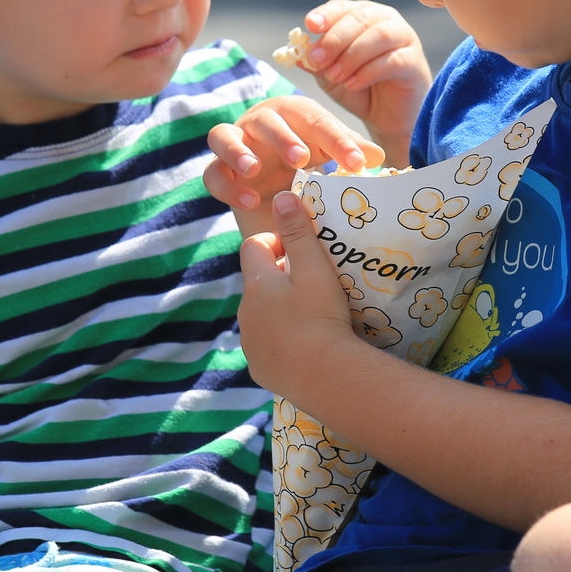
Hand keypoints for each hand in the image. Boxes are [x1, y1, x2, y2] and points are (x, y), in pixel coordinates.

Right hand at [207, 95, 382, 217]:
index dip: (336, 140)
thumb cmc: (308, 164)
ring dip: (237, 151)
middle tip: (302, 159)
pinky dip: (228, 187)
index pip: (314, 120)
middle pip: (266, 120)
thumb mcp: (330, 157)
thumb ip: (349, 153)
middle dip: (282, 138)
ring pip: (223, 135)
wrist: (277, 193)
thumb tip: (377, 157)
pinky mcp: (218, 171)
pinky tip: (250, 202)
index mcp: (293, 114)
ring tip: (254, 169)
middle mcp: (260, 123)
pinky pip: (213, 174)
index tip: (356, 164)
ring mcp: (235, 144)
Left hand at [236, 189, 363, 401]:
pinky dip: (282, 341)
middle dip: (280, 278)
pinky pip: (267, 347)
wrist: (325, 375)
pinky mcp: (259, 368)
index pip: (253, 246)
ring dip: (280, 311)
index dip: (275, 242)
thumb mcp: (315, 268)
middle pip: (257, 283)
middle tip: (313, 285)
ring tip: (312, 317)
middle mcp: (245, 312)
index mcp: (256, 284)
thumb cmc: (321, 315)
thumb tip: (282, 196)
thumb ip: (298, 232)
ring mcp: (250, 343)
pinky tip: (306, 346)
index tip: (300, 251)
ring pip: (261, 316)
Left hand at [285, 0, 430, 159]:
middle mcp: (384, 20)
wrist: (386, 118)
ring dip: (351, 55)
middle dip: (335, 39)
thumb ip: (315, 62)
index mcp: (361, 16)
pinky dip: (368, 71)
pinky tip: (352, 83)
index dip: (326, 15)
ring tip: (335, 76)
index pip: (342, 7)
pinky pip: (392, 60)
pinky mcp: (414, 61)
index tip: (310, 26)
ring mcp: (404, 38)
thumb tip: (294, 52)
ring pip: (378, 35)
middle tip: (318, 60)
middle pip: (359, 17)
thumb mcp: (329, 75)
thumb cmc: (359, 90)